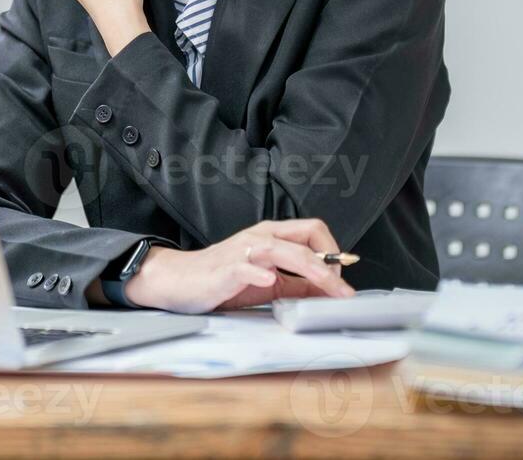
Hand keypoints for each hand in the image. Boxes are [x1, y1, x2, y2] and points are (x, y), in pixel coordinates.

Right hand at [123, 219, 356, 313]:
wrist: (181, 281)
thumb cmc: (224, 280)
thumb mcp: (269, 284)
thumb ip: (298, 285)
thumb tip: (330, 292)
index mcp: (273, 237)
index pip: (313, 230)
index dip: (334, 252)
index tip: (341, 280)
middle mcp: (261, 237)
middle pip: (305, 236)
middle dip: (330, 262)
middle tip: (342, 290)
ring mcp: (243, 251)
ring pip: (283, 248)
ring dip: (310, 266)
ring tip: (326, 285)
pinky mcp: (226, 268)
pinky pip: (246, 266)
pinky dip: (260, 273)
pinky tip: (269, 281)